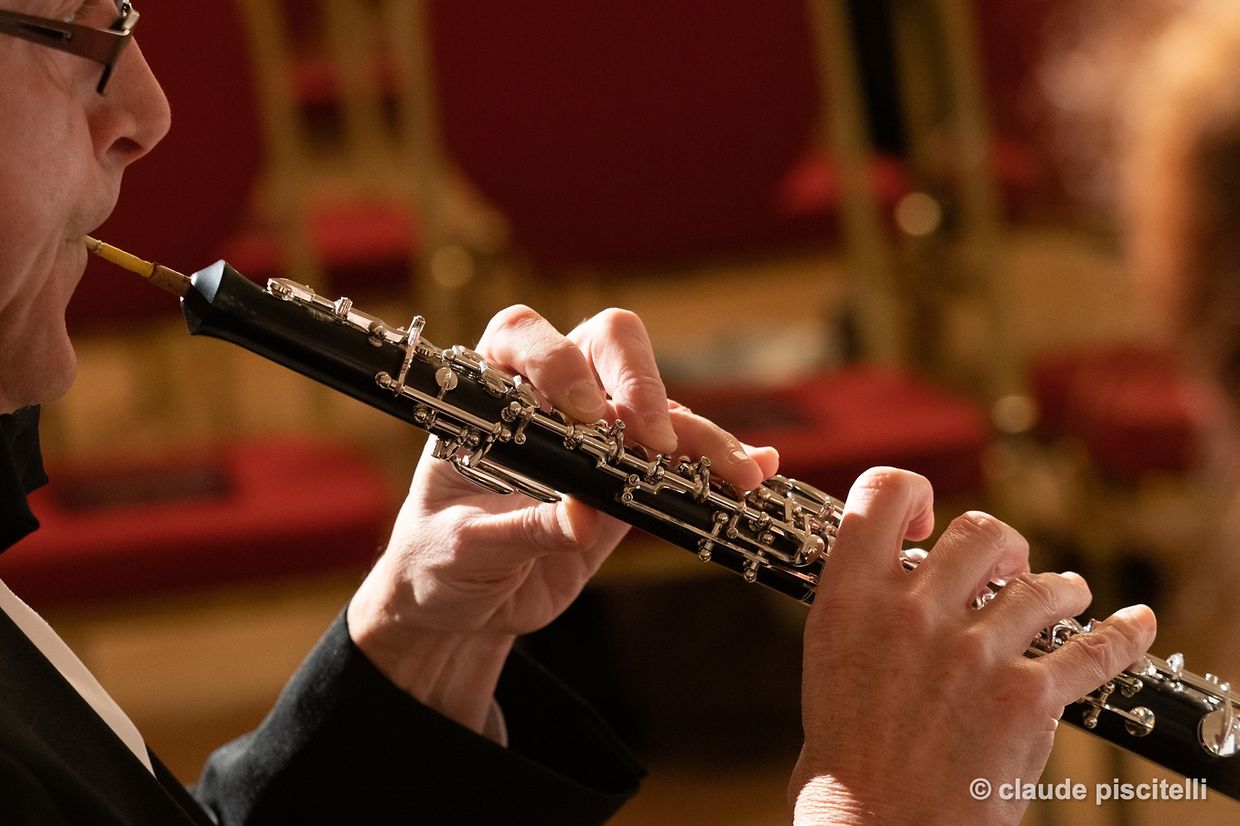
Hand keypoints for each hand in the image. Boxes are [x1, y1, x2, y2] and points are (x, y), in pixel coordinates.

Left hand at [347, 305, 777, 730]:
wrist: (461, 605)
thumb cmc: (439, 560)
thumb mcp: (462, 548)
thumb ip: (520, 529)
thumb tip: (586, 518)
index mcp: (491, 393)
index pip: (526, 335)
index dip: (557, 360)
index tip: (578, 414)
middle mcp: (551, 398)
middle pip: (608, 343)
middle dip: (639, 380)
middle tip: (654, 438)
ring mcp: (599, 434)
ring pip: (660, 407)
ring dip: (701, 436)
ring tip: (739, 474)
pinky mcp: (631, 479)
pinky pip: (683, 459)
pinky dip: (721, 461)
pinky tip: (759, 469)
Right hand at [788, 468, 1155, 824]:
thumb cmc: (845, 762)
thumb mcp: (827, 662)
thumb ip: (862, 612)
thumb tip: (895, 584)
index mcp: (851, 599)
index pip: (884, 494)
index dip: (914, 494)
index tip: (928, 522)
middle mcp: (912, 613)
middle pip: (978, 532)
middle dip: (1002, 546)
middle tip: (1005, 569)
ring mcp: (972, 652)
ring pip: (1042, 586)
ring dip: (1060, 588)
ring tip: (1065, 595)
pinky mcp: (1025, 698)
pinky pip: (1093, 650)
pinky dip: (1122, 635)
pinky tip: (1134, 626)